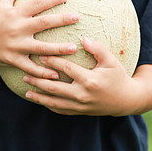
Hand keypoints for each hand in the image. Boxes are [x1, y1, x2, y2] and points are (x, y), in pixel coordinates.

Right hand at [0, 0, 77, 79]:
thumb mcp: (1, 2)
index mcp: (15, 14)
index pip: (36, 4)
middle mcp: (17, 29)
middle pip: (42, 24)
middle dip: (60, 20)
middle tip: (77, 17)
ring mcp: (16, 46)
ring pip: (40, 48)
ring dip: (58, 49)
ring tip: (73, 48)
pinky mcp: (14, 60)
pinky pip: (30, 68)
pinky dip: (42, 73)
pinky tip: (56, 74)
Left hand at [22, 37, 141, 115]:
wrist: (126, 100)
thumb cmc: (118, 77)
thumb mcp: (112, 61)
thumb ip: (98, 49)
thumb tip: (83, 38)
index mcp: (90, 81)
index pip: (66, 69)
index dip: (53, 61)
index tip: (41, 54)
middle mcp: (82, 95)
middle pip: (54, 88)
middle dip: (38, 80)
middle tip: (25, 73)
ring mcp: (80, 106)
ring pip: (54, 102)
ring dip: (39, 96)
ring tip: (26, 90)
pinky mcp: (79, 112)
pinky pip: (60, 110)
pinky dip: (48, 105)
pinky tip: (39, 99)